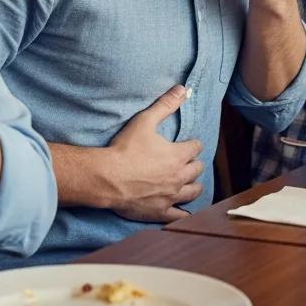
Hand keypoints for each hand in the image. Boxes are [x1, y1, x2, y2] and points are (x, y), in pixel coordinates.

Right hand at [105, 85, 203, 222]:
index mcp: (178, 155)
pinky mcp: (161, 211)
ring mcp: (171, 196)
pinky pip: (180, 216)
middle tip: (189, 162)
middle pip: (197, 169)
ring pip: (193, 192)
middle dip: (195, 164)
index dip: (193, 144)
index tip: (190, 144)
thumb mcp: (145, 121)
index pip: (196, 147)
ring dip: (194, 185)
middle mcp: (179, 176)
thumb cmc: (125, 149)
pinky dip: (186, 213)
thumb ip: (165, 104)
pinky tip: (187, 212)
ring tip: (191, 183)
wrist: (107, 178)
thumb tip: (182, 89)